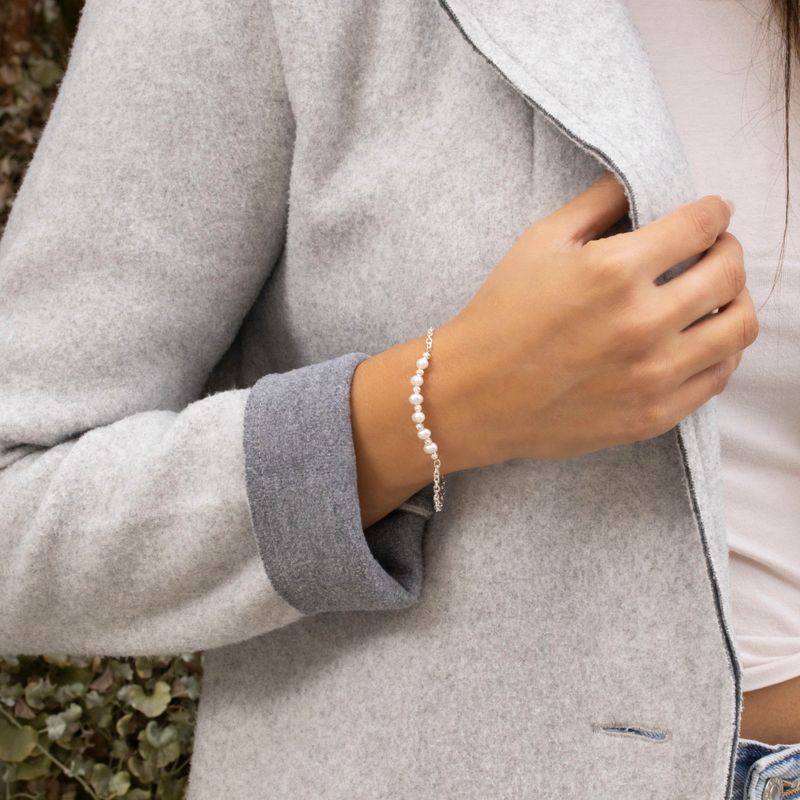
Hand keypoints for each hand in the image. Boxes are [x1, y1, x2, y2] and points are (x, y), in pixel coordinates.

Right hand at [433, 171, 758, 465]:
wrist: (473, 396)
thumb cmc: (500, 316)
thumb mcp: (538, 242)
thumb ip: (597, 203)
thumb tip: (642, 185)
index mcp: (614, 271)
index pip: (701, 225)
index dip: (715, 211)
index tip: (715, 212)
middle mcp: (642, 322)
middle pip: (730, 272)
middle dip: (730, 249)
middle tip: (718, 249)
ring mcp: (652, 375)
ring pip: (738, 327)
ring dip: (737, 300)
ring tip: (716, 296)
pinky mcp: (652, 415)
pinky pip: (718, 377)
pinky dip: (721, 350)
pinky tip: (701, 340)